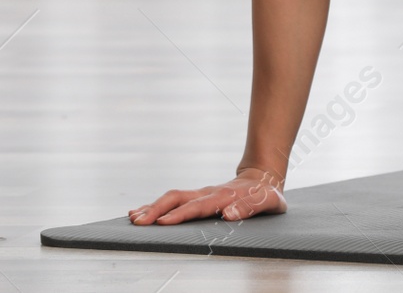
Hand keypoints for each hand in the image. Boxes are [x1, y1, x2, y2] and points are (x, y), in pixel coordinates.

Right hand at [128, 167, 286, 225]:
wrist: (264, 178)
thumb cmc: (267, 195)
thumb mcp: (269, 202)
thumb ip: (250, 208)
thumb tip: (228, 215)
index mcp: (225, 196)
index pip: (199, 206)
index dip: (181, 214)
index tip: (164, 223)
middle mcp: (209, 193)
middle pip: (178, 198)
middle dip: (157, 210)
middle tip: (139, 222)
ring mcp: (202, 193)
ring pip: (173, 197)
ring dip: (153, 207)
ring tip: (133, 218)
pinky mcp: (198, 197)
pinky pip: (174, 200)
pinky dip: (156, 206)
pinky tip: (141, 212)